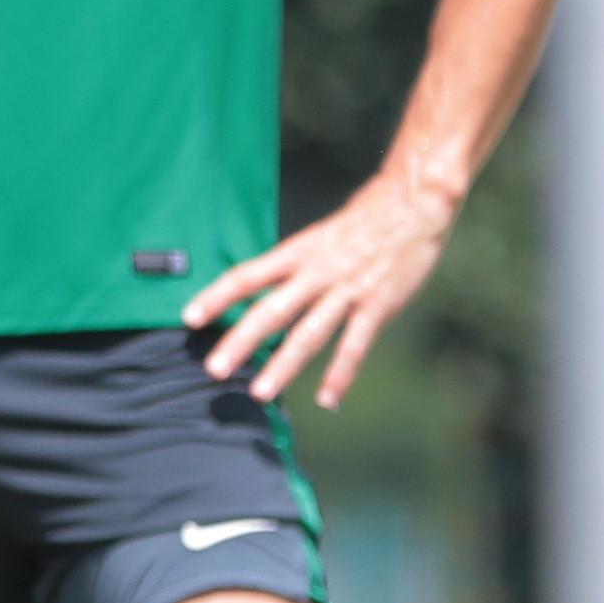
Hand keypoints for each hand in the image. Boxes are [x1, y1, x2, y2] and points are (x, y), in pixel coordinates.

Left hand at [182, 173, 457, 406]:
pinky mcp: (379, 305)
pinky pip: (356, 346)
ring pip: (309, 334)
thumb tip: (262, 295)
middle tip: (214, 369)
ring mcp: (348, 290)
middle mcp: (317, 273)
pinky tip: (328, 399)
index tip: (189, 318)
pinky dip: (341, 374)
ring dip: (283, 365)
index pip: (247, 276)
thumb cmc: (362, 221)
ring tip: (260, 392)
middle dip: (241, 342)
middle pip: (271, 311)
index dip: (216, 296)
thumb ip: (293, 267)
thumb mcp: (318, 238)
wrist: (414, 203)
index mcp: (298, 253)